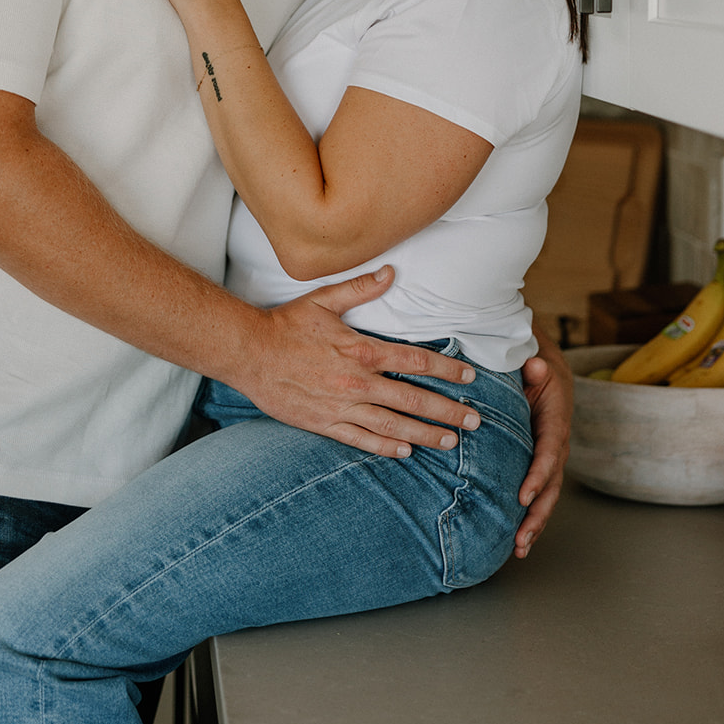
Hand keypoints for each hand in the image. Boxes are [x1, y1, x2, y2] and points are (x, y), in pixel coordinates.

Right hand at [230, 268, 483, 458]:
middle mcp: (357, 382)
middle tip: (474, 421)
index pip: (415, 361)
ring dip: (425, 434)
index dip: (446, 370)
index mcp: (361, 350)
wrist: (248, 353)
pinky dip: (386, 447)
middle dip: (447, 410)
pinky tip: (406, 452)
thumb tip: (391, 271)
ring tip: (451, 441)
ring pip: (393, 425)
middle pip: (413, 399)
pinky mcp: (324, 423)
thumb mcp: (324, 300)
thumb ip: (361, 288)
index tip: (469, 378)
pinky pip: (361, 439)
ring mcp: (341, 406)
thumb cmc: (286, 325)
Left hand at [513, 323, 571, 557]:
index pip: (548, 452)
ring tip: (520, 549)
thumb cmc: (533, 362)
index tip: (523, 497)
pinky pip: (539, 492)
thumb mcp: (533, 358)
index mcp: (555, 419)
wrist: (544, 364)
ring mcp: (551, 456)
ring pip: (547, 495)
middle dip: (538, 513)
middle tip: (521, 538)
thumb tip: (534, 364)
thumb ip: (533, 364)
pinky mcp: (540, 464)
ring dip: (535, 523)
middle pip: (551, 484)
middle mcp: (557, 443)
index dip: (537, 475)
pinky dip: (531, 516)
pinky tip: (518, 540)